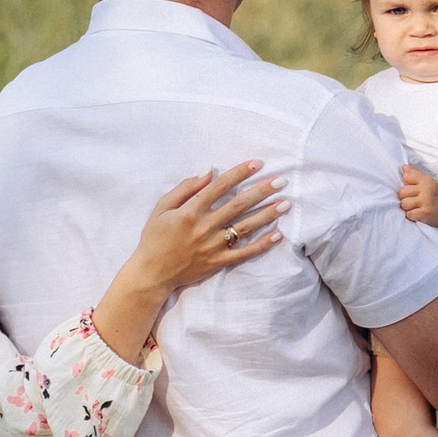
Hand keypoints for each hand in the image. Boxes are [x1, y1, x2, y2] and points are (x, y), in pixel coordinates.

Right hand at [91, 164, 285, 365]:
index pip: (220, 186)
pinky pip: (244, 252)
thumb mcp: (162, 208)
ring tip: (285, 203)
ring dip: (267, 214)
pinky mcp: (218, 262)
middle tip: (281, 181)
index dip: (240, 173)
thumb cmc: (154, 237)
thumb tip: (208, 172)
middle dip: (261, 191)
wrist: (152, 273)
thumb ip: (184, 189)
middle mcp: (204, 226)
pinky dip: (262, 244)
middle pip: (239, 205)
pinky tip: (278, 235)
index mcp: (190, 210)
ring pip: (246, 227)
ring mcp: (213, 246)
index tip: (257, 163)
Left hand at [398, 164, 437, 227]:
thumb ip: (415, 174)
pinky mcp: (425, 213)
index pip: (406, 178)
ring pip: (404, 204)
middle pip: (402, 192)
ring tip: (415, 207)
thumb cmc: (435, 195)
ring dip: (408, 208)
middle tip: (413, 200)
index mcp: (426, 180)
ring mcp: (426, 201)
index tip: (413, 190)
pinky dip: (412, 216)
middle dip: (405, 198)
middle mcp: (426, 190)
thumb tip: (404, 167)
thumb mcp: (428, 181)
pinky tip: (418, 214)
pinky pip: (409, 214)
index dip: (407, 185)